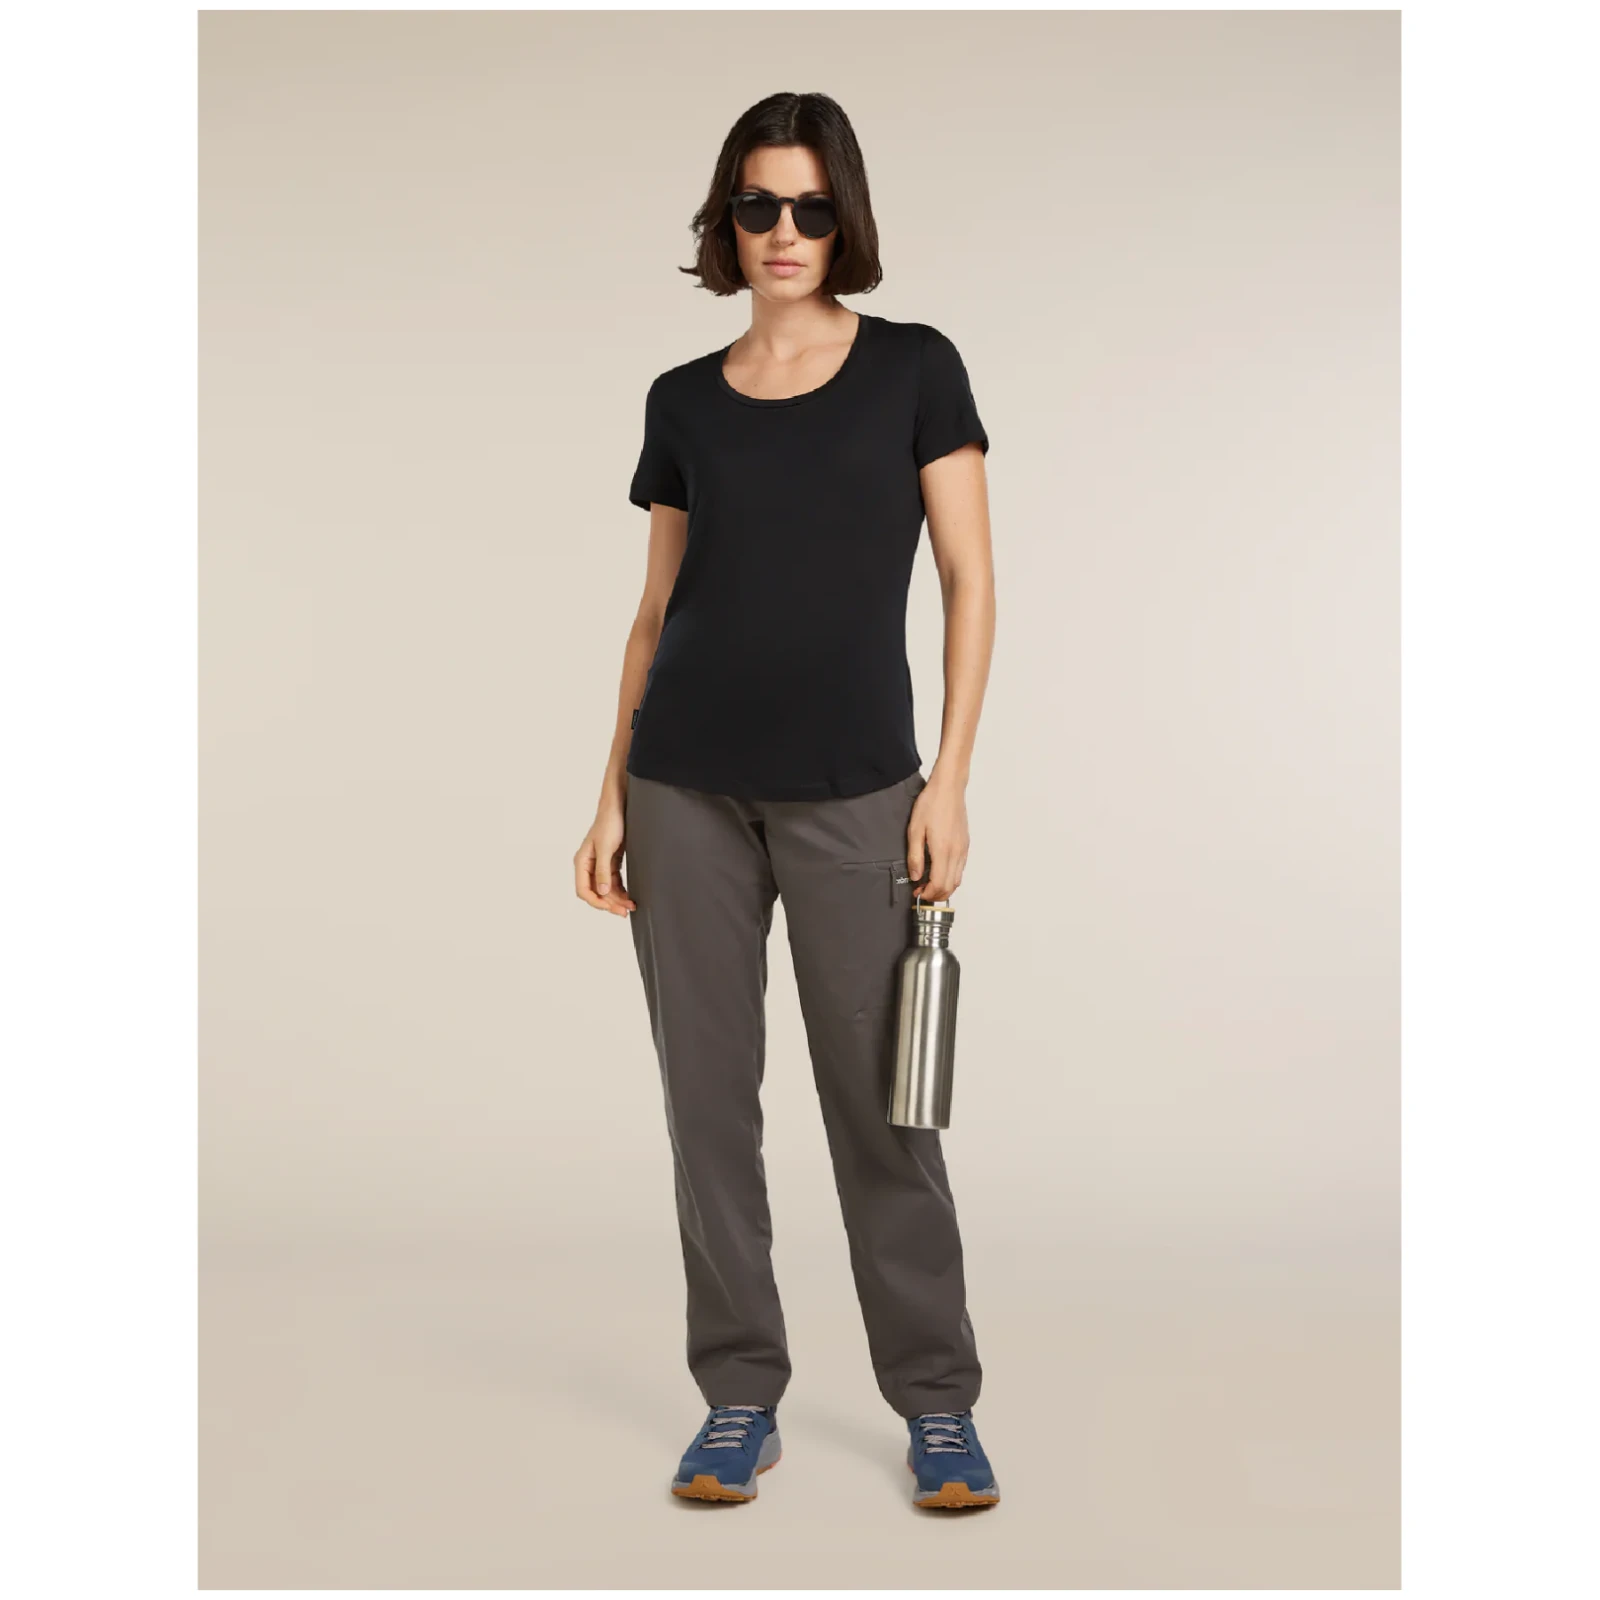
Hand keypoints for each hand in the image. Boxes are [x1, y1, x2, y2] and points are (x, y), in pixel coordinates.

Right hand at [574, 803, 636, 916]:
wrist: (619, 808)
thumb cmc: (609, 823)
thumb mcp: (606, 848)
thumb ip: (602, 870)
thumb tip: (601, 891)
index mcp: (582, 862)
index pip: (583, 890)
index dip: (595, 902)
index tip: (609, 907)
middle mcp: (589, 866)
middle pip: (596, 892)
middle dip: (610, 903)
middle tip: (624, 911)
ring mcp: (600, 865)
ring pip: (606, 889)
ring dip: (617, 899)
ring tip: (630, 905)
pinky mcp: (611, 862)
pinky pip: (614, 882)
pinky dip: (621, 890)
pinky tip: (629, 896)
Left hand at [905, 769, 968, 901]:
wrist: (948, 788)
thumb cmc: (932, 804)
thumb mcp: (914, 830)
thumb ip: (915, 856)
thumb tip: (915, 876)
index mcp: (943, 850)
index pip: (939, 884)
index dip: (928, 894)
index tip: (917, 893)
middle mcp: (956, 852)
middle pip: (950, 887)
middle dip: (936, 895)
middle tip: (921, 892)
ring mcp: (963, 849)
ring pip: (957, 880)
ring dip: (944, 887)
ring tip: (929, 884)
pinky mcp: (965, 845)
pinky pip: (960, 869)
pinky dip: (951, 877)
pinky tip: (939, 871)